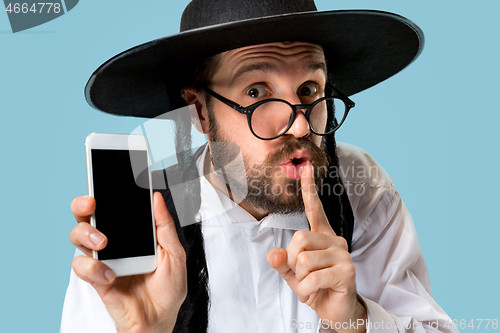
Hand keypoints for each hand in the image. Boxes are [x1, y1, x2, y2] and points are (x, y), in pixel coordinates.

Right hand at [69, 192, 186, 332]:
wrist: (160, 319)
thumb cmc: (168, 287)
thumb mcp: (174, 253)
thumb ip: (164, 226)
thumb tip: (156, 198)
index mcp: (130, 233)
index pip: (113, 208)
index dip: (105, 192)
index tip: (106, 179)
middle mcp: (112, 242)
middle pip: (87, 216)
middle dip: (83, 205)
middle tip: (92, 203)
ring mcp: (102, 259)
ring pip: (77, 237)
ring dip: (86, 234)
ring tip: (103, 242)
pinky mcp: (95, 278)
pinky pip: (82, 267)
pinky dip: (94, 269)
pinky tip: (111, 275)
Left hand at [266, 164, 365, 332]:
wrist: (336, 311)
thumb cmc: (316, 287)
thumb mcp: (292, 273)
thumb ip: (281, 261)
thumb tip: (274, 254)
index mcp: (321, 235)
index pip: (314, 209)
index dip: (309, 189)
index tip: (305, 168)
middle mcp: (334, 240)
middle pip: (299, 239)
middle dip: (291, 261)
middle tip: (300, 276)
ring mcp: (342, 254)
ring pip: (304, 260)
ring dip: (299, 280)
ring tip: (310, 286)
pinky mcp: (347, 270)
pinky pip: (313, 278)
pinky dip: (306, 290)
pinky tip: (316, 292)